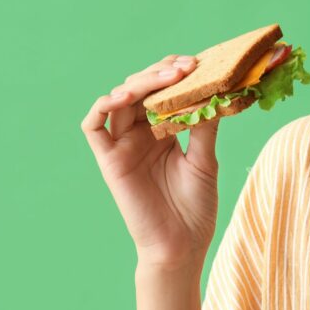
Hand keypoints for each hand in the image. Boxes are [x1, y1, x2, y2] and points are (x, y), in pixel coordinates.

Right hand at [81, 54, 219, 274]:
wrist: (181, 246)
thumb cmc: (195, 208)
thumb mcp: (205, 160)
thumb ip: (203, 126)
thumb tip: (215, 90)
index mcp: (164, 132)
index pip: (164, 91)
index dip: (177, 74)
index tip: (199, 63)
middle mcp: (140, 134)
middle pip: (141, 89)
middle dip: (162, 73)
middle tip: (186, 67)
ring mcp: (122, 146)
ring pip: (120, 100)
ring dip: (140, 82)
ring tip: (168, 77)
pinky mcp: (108, 160)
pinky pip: (93, 126)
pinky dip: (104, 105)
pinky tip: (125, 96)